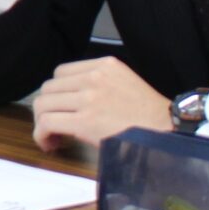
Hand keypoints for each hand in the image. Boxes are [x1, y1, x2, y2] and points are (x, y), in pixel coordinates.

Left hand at [30, 56, 168, 150]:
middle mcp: (94, 77)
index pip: (61, 73)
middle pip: (48, 88)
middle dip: (48, 108)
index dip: (57, 93)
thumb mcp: (124, 83)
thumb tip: (69, 98)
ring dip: (42, 123)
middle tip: (56, 126)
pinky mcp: (85, 120)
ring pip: (43, 105)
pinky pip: (46, 123)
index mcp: (104, 65)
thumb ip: (97, 82)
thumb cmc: (149, 116)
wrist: (167, 132)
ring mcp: (88, 98)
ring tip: (53, 136)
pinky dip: (41, 135)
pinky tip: (50, 144)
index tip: (61, 108)